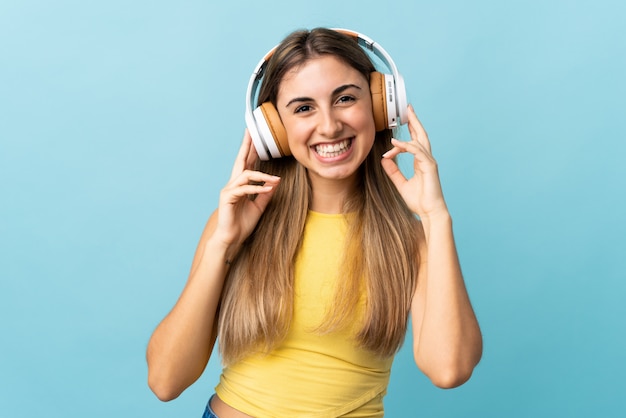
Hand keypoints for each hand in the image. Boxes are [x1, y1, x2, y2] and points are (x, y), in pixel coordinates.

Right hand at [213, 130, 280, 249]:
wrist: (231, 239)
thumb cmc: (242, 224)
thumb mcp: (259, 207)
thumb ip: (265, 194)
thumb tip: (275, 182)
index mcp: (240, 185)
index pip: (246, 164)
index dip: (251, 150)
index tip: (254, 137)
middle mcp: (233, 184)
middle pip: (240, 161)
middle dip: (246, 146)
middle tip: (251, 132)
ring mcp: (229, 190)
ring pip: (245, 174)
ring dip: (262, 176)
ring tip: (274, 180)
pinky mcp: (227, 198)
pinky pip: (244, 189)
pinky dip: (257, 188)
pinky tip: (268, 189)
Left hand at [381, 105, 447, 218]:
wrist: (430, 212)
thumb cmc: (419, 201)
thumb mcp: (401, 184)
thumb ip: (393, 172)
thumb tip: (384, 160)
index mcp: (421, 163)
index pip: (415, 143)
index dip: (403, 139)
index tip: (389, 146)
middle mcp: (426, 159)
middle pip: (422, 135)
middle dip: (415, 121)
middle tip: (408, 108)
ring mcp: (429, 162)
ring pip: (420, 141)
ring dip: (411, 130)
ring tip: (403, 119)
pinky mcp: (430, 166)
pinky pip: (417, 151)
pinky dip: (406, 146)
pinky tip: (395, 144)